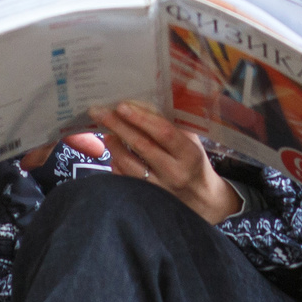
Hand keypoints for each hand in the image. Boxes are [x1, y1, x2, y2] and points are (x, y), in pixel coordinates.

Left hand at [93, 103, 240, 224]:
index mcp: (189, 153)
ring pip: (129, 164)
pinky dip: (116, 163)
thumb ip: (171, 124)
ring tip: (106, 132)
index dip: (141, 118)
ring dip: (114, 145)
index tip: (122, 106)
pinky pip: (124, 179)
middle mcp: (174, 172)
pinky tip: (114, 153)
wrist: (201, 199)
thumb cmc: (193, 162)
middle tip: (99, 112)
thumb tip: (141, 103)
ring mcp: (159, 188)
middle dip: (119, 126)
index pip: (163, 133)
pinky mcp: (147, 199)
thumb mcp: (191, 141)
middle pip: (142, 146)